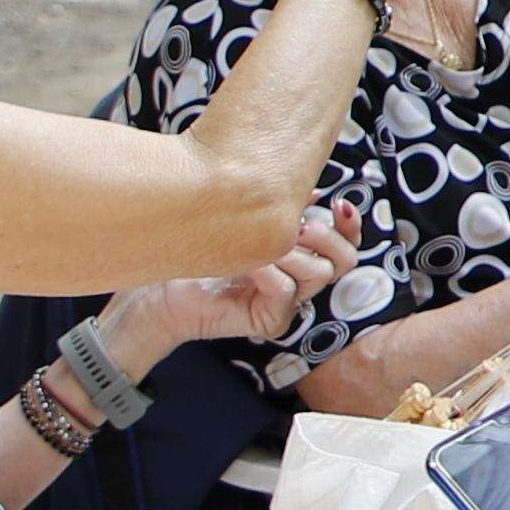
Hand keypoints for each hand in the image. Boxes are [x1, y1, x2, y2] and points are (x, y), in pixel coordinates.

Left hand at [120, 204, 362, 360]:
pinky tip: (243, 260)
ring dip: (289, 250)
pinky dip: (266, 270)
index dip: (350, 226)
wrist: (159, 290)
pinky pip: (285, 290)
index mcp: (298, 258)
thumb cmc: (196, 252)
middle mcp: (299, 283)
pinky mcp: (270, 321)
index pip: (344, 245)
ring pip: (317, 273)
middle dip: (326, 237)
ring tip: (257, 242)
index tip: (339, 203)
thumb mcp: (243, 219)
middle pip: (344, 261)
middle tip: (298, 226)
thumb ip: (278, 207)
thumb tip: (310, 188)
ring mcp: (286, 305)